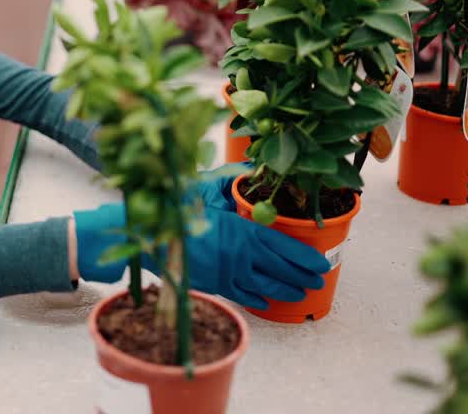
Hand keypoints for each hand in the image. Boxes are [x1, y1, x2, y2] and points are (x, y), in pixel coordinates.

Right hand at [72, 172, 328, 308]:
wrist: (147, 237)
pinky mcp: (212, 284)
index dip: (303, 256)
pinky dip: (256, 298)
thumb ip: (228, 180)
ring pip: (263, 287)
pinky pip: (240, 294)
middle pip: (278, 269)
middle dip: (301, 276)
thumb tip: (249, 168)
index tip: (320, 261)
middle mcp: (238, 255)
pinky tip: (266, 300)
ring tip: (301, 293)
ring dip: (284, 291)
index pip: (281, 246)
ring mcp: (226, 273)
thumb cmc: (174, 209)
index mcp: (240, 230)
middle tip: (319, 279)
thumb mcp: (202, 188)